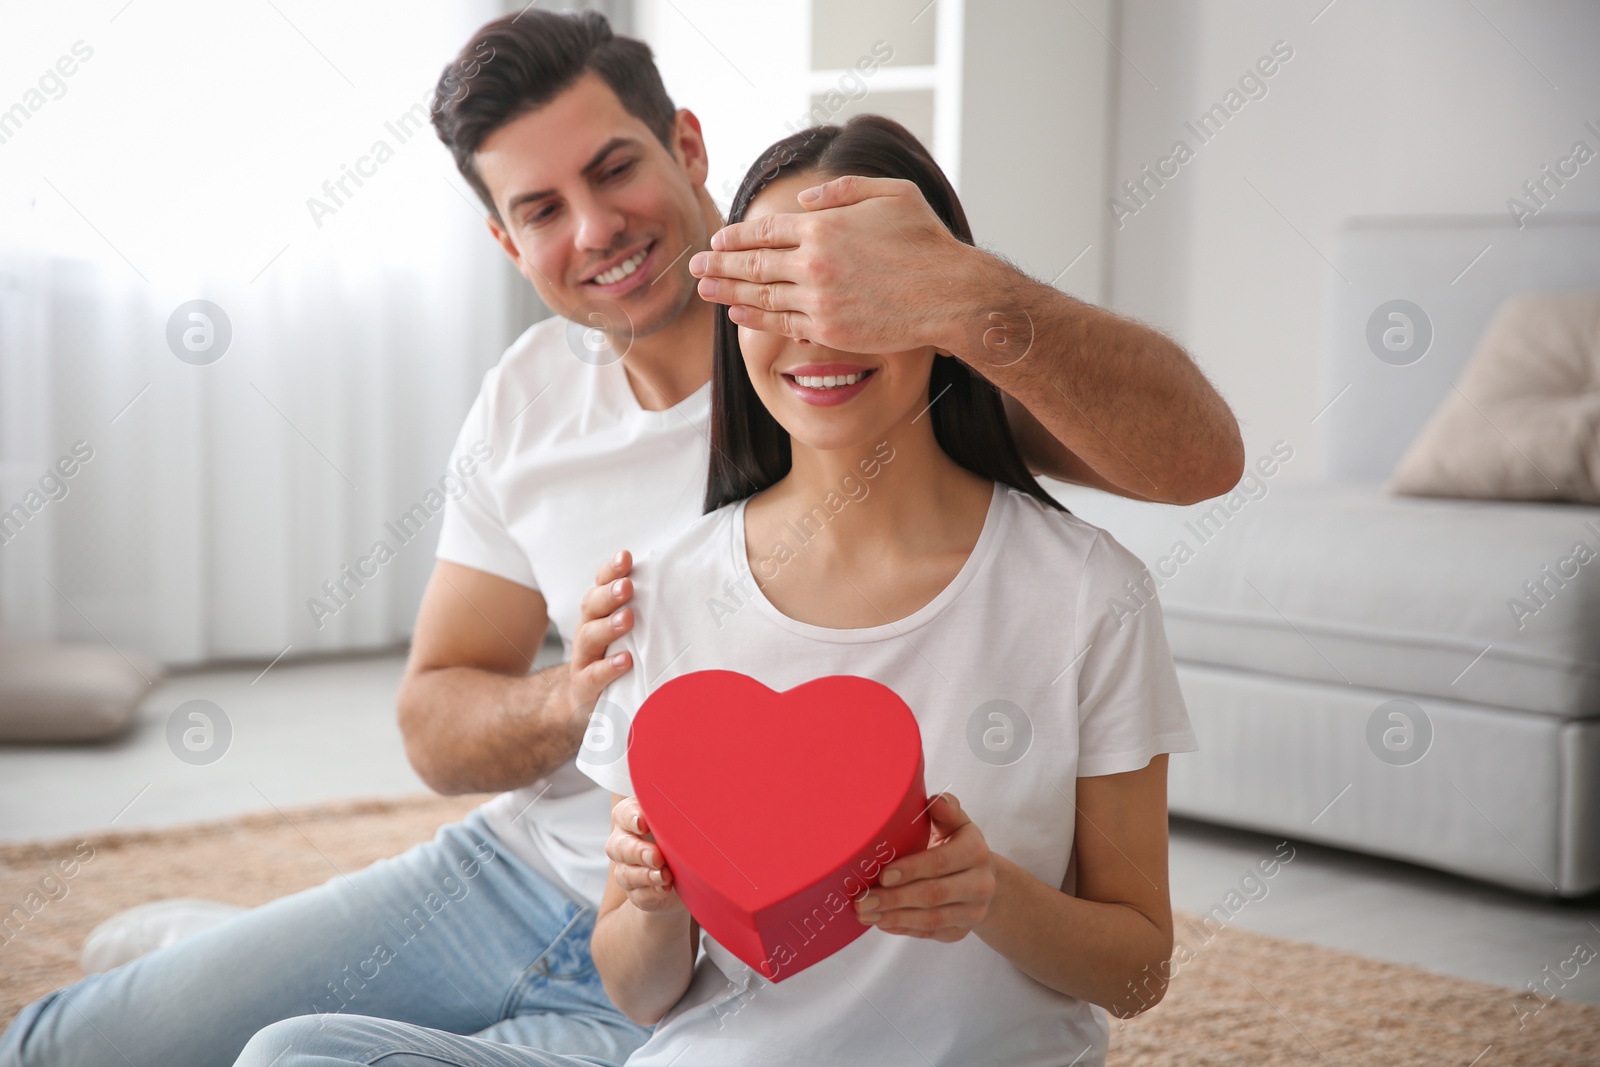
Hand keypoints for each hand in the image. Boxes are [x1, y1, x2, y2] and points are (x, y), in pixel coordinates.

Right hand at [569, 550, 635, 724]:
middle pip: (591, 605)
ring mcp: (583, 659)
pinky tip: (625, 661)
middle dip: (609, 593)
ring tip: (628, 619)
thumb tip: (684, 583)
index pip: (601, 584)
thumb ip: (646, 609)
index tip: (627, 557)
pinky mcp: (584, 686)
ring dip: (608, 626)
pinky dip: (608, 667)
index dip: (611, 570)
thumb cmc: (616, 657)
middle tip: (627, 586)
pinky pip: (592, 676)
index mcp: (599, 613)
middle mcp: (588, 630)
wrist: (585, 702)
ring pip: (588, 637)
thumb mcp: (630, 631)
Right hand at [607, 796, 683, 913]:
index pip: (623, 814)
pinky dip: (652, 893)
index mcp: (632, 818)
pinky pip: (638, 895)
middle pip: (619, 847)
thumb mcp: (682, 819)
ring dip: (646, 875)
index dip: (631, 818)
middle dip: (638, 852)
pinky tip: (664, 889)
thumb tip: (695, 801)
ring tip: (665, 876)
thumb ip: (679, 812)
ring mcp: (627, 870)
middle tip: (657, 856)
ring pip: (626, 874)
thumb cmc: (682, 835)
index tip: (644, 822)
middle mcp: (624, 843)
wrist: (686, 874)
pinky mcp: (637, 893)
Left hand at [689, 175, 974, 353]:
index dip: (736, 236)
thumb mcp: (891, 194)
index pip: (766, 230)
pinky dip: (754, 319)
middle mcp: (813, 262)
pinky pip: (782, 323)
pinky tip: (737, 315)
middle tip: (693, 267)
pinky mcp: (829, 329)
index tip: (717, 241)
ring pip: (760, 295)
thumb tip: (804, 201)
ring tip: (703, 291)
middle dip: (718, 265)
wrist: (950, 294)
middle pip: (753, 263)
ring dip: (727, 292)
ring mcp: (818, 299)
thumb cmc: (927, 242)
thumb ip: (843, 191)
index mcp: (824, 226)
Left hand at [855, 793, 995, 941]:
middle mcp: (980, 884)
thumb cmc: (957, 843)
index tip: (882, 875)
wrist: (983, 877)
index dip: (911, 870)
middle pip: (933, 895)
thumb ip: (945, 811)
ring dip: (894, 917)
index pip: (941, 862)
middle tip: (862, 900)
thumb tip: (933, 801)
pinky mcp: (961, 931)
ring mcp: (972, 912)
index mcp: (976, 851)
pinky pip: (929, 933)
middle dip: (894, 899)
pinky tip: (881, 923)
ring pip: (931, 919)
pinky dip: (903, 928)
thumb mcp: (955, 823)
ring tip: (866, 914)